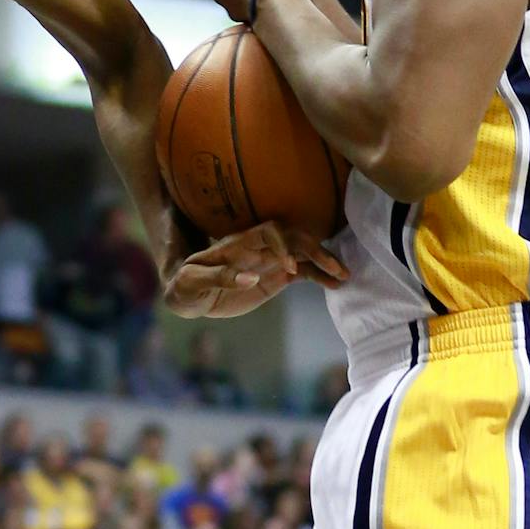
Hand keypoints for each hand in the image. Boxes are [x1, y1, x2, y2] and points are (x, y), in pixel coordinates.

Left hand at [164, 221, 345, 317]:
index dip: (283, 247)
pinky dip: (320, 276)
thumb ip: (218, 277)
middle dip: (314, 250)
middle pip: (293, 238)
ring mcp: (270, 261)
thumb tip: (250, 277)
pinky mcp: (276, 277)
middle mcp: (259, 248)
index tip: (290, 269)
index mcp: (238, 244)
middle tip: (335, 267)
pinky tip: (336, 284)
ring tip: (344, 275)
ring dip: (323, 261)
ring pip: (303, 253)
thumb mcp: (192, 282)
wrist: (189, 295)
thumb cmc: (185, 285)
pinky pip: (304, 272)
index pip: (268, 233)